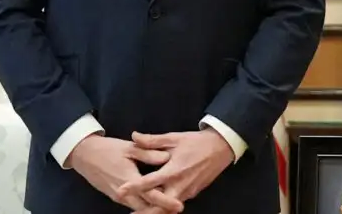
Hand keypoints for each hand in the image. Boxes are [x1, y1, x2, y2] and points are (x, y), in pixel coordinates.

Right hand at [69, 134, 172, 210]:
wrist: (85, 155)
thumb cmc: (107, 149)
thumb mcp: (129, 148)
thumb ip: (148, 153)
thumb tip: (167, 157)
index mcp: (129, 179)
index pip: (150, 195)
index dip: (166, 202)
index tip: (179, 206)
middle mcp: (124, 193)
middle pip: (146, 207)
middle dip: (162, 209)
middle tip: (178, 208)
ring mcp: (119, 197)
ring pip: (139, 207)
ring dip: (153, 208)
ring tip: (170, 207)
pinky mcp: (116, 197)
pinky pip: (133, 204)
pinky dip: (145, 204)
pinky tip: (155, 200)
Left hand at [115, 129, 234, 208]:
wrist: (221, 148)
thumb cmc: (196, 142)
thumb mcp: (174, 138)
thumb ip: (152, 140)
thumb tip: (133, 136)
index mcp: (173, 170)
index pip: (150, 182)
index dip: (134, 187)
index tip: (121, 191)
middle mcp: (180, 185)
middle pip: (160, 205)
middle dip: (145, 212)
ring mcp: (187, 192)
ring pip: (168, 208)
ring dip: (155, 211)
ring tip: (139, 213)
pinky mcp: (192, 194)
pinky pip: (175, 203)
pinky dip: (165, 207)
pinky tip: (156, 206)